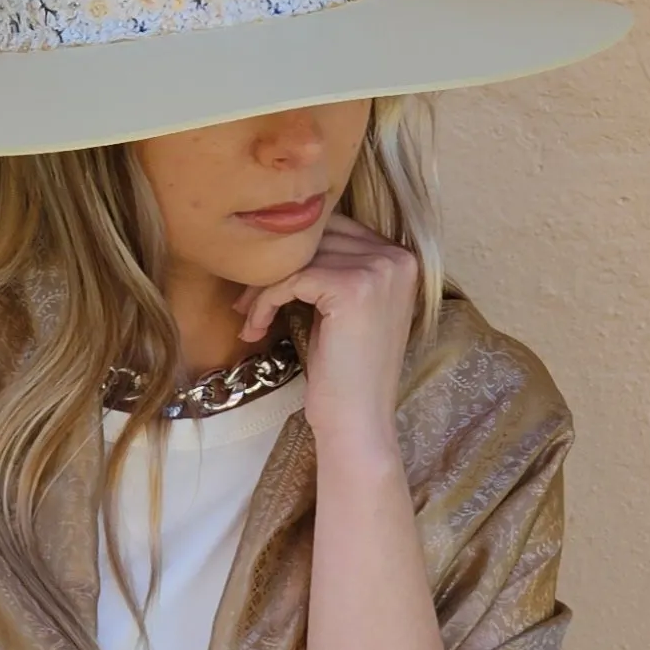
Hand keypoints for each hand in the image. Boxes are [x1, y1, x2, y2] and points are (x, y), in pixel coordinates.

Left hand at [234, 210, 417, 449]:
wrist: (357, 420)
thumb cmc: (346, 371)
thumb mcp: (345, 307)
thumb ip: (334, 265)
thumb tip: (285, 235)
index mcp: (402, 258)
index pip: (336, 229)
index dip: (295, 255)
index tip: (265, 286)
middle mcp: (397, 257)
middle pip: (317, 238)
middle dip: (276, 268)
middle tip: (246, 301)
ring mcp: (379, 271)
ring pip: (300, 258)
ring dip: (264, 287)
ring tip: (249, 317)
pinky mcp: (352, 288)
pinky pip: (291, 280)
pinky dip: (264, 301)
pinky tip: (256, 328)